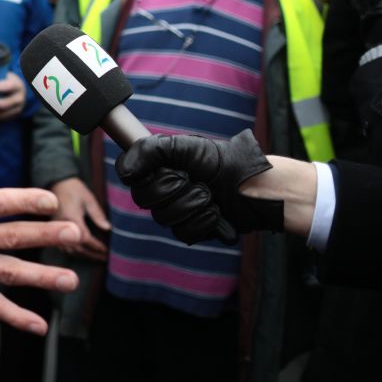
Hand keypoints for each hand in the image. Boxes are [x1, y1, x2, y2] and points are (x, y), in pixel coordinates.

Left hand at [0, 72, 26, 120]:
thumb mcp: (3, 75)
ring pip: (1, 113)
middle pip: (4, 103)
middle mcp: (19, 98)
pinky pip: (0, 118)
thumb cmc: (6, 80)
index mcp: (17, 86)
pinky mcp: (13, 116)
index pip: (8, 87)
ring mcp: (17, 109)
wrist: (18, 90)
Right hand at [49, 177, 109, 259]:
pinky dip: (73, 251)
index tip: (106, 250)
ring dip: (83, 255)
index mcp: (71, 218)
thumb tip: (108, 228)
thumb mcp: (88, 199)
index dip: (96, 246)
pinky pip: (62, 246)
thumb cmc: (74, 188)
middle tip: (104, 258)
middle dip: (92, 254)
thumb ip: (98, 215)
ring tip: (95, 257)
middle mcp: (60, 225)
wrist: (57, 181)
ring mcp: (55, 228)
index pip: (85, 238)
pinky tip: (82, 252)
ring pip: (68, 249)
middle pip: (76, 248)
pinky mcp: (53, 229)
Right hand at [116, 131, 281, 244]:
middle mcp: (164, 188)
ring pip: (165, 219)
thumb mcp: (186, 146)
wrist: (256, 189)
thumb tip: (125, 171)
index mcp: (158, 167)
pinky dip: (203, 222)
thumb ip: (150, 151)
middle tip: (196, 180)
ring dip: (193, 206)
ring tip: (211, 196)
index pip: (131, 178)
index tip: (169, 171)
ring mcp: (177, 210)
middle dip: (176, 190)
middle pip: (146, 201)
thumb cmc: (224, 162)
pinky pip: (183, 234)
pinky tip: (216, 212)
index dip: (149, 178)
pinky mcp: (192, 229)